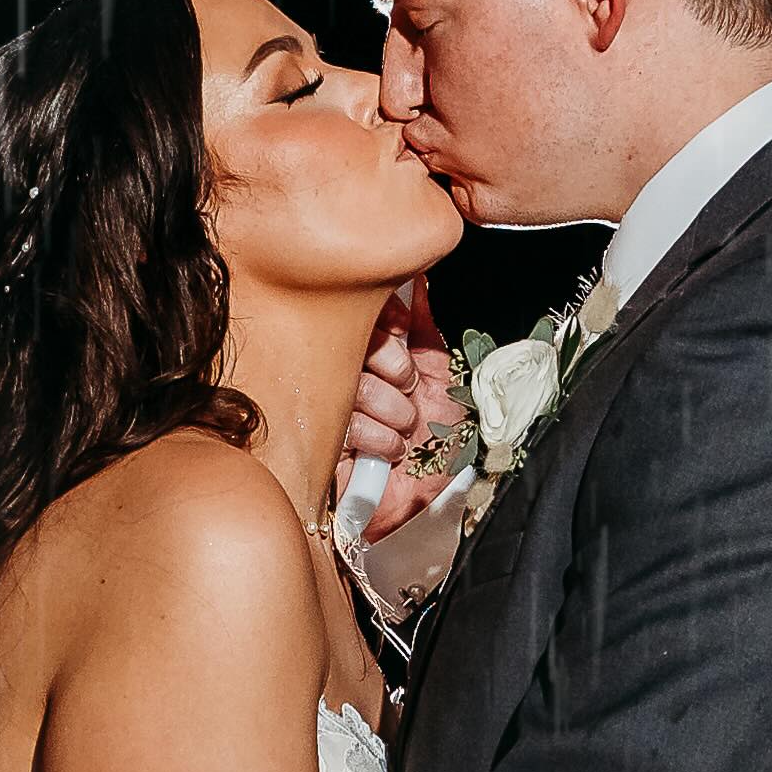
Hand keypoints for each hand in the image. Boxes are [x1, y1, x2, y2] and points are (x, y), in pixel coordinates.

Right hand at [337, 281, 466, 543]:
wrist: (446, 493)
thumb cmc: (447, 433)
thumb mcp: (445, 369)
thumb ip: (423, 323)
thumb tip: (415, 278)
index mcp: (369, 350)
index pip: (359, 317)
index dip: (384, 332)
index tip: (406, 352)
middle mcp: (345, 375)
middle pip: (348, 349)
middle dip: (392, 373)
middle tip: (411, 393)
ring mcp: (331, 410)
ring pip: (346, 388)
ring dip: (388, 411)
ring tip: (407, 427)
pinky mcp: (325, 447)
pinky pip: (340, 428)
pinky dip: (374, 439)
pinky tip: (392, 450)